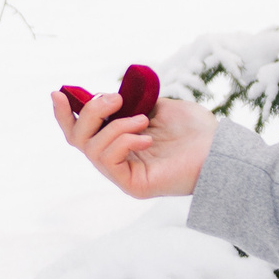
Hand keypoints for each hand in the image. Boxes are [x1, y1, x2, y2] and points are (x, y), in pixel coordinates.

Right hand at [50, 85, 216, 198]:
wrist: (220, 148)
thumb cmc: (194, 129)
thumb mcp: (154, 105)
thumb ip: (128, 103)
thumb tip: (104, 96)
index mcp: (119, 142)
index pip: (81, 131)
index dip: (65, 113)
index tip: (58, 92)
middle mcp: (117, 160)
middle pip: (77, 139)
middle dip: (90, 113)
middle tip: (115, 99)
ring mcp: (123, 175)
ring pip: (92, 148)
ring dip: (114, 127)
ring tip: (143, 120)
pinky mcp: (133, 186)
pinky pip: (110, 161)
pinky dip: (124, 142)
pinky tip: (147, 137)